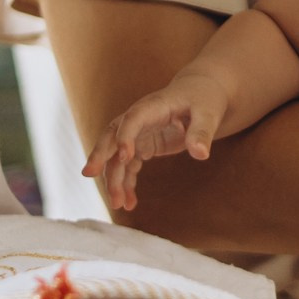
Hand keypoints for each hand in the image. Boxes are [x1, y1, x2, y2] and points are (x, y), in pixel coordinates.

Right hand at [83, 74, 230, 210]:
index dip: (126, 136)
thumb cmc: (205, 98)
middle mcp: (139, 119)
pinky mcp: (142, 145)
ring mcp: (138, 133)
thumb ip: (203, 132)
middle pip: (112, 135)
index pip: (133, 119)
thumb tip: (201, 154)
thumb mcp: (209, 113)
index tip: (124, 157)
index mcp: (154, 106)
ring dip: (114, 179)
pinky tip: (130, 204)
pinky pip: (128, 166)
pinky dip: (127, 184)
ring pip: (117, 156)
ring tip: (117, 204)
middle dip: (100, 154)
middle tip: (89, 174)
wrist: (201, 93)